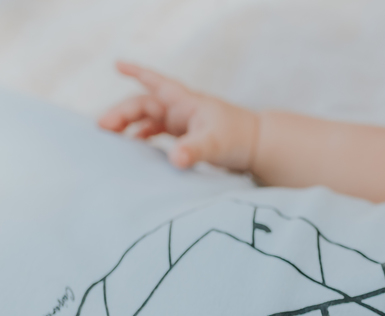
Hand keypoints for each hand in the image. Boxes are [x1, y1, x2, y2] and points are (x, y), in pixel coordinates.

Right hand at [97, 61, 259, 171]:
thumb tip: (175, 159)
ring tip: (111, 141)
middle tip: (102, 128)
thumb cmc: (240, 138)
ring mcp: (184, 124)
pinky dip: (145, 141)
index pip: (156, 83)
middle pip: (144, 106)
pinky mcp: (188, 138)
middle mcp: (182, 110)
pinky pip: (159, 135)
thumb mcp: (215, 143)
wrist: (261, 148)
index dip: (136, 73)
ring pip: (149, 121)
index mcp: (186, 102)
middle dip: (121, 114)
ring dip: (130, 128)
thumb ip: (194, 150)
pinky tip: (135, 151)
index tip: (116, 64)